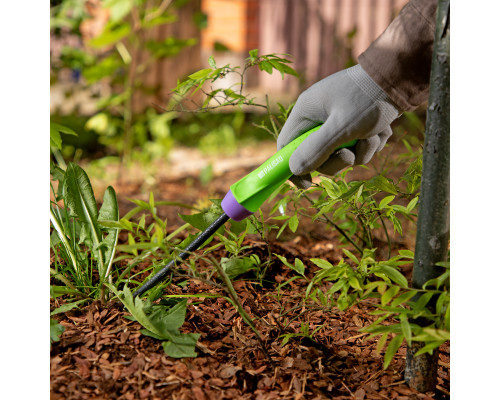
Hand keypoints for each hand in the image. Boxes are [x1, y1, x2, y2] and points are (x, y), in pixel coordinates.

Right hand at [277, 64, 399, 188]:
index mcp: (306, 111)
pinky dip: (371, 143)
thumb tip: (295, 170)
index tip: (307, 184)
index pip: (287, 146)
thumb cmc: (368, 98)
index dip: (293, 167)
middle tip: (351, 155)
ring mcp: (338, 118)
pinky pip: (357, 145)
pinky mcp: (357, 122)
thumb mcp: (342, 127)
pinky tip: (382, 129)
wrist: (403, 76)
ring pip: (342, 152)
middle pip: (317, 154)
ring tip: (374, 135)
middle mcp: (319, 115)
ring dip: (361, 151)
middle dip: (338, 159)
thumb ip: (317, 149)